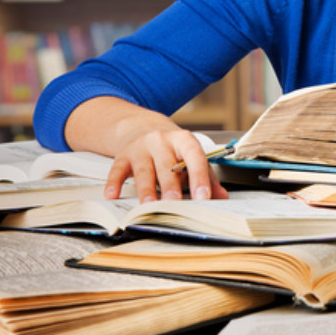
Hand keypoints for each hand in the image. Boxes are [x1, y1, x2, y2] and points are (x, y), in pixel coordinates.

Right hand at [64, 96, 228, 203]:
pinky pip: (117, 169)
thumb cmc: (173, 150)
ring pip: (144, 170)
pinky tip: (112, 196)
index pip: (195, 157)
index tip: (203, 197)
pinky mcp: (123, 155)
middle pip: (167, 165)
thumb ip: (207, 177)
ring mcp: (141, 147)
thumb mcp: (192, 157)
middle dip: (171, 185)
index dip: (199, 177)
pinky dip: (114, 183)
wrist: (144, 128)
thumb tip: (223, 198)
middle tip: (174, 203)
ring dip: (146, 189)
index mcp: (184, 141)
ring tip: (148, 205)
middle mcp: (162, 141)